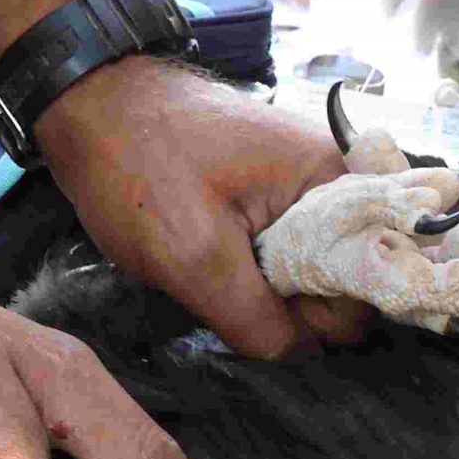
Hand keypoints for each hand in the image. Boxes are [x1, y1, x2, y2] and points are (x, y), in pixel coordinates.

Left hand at [34, 57, 361, 358]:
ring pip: (310, 272)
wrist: (88, 100)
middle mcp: (334, 180)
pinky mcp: (276, 192)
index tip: (268, 311)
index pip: (370, 283)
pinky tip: (218, 257)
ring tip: (216, 265)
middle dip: (292, 302)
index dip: (322, 316)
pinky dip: (255, 268)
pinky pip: (287, 253)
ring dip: (268, 289)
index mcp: (334, 182)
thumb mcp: (196, 260)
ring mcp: (304, 185)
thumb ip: (260, 323)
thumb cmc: (138, 165)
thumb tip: (302, 358)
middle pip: (343, 279)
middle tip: (230, 285)